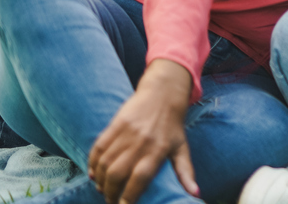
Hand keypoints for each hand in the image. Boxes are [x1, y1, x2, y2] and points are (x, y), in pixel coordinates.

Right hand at [89, 59, 197, 203]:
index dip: (129, 197)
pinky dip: (92, 163)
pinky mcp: (115, 124)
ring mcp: (127, 132)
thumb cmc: (172, 126)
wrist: (163, 93)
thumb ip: (185, 172)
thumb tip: (195, 194)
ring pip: (105, 163)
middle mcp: (141, 142)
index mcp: (159, 150)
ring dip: (100, 181)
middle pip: (118, 174)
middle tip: (111, 200)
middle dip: (110, 193)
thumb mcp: (182, 147)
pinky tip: (94, 174)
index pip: (140, 179)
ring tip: (103, 189)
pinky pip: (98, 148)